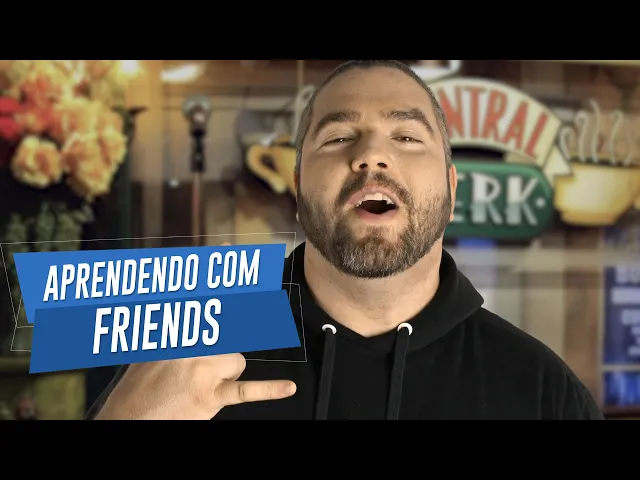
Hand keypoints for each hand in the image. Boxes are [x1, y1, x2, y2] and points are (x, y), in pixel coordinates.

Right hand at [95, 240, 296, 419]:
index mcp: (171, 328)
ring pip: (237, 360)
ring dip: (225, 374)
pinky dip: (269, 390)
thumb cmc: (141, 384)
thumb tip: (187, 297)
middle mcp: (188, 343)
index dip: (217, 271)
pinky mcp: (210, 396)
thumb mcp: (149, 343)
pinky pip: (246, 390)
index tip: (229, 249)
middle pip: (229, 330)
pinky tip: (288, 386)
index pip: (201, 294)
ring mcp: (201, 369)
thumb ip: (168, 319)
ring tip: (199, 385)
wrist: (128, 419)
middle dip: (226, 339)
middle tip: (229, 328)